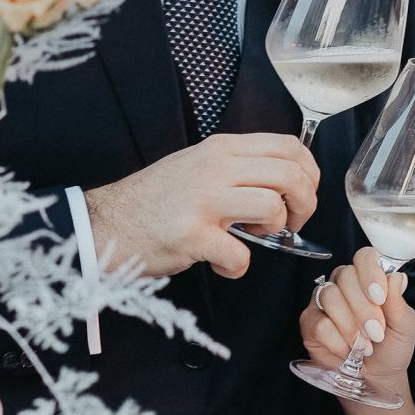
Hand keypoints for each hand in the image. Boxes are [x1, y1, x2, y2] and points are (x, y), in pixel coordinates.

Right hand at [86, 135, 318, 280]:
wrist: (104, 225)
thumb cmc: (154, 201)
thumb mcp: (197, 166)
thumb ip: (236, 168)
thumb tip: (283, 183)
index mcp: (221, 148)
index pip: (289, 146)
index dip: (310, 173)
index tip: (303, 195)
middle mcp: (215, 167)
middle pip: (290, 175)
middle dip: (304, 205)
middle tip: (290, 224)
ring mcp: (203, 200)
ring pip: (272, 207)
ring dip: (274, 232)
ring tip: (254, 239)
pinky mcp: (192, 235)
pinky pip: (240, 255)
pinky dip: (238, 268)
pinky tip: (221, 265)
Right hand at [298, 247, 414, 402]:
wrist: (378, 377)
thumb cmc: (392, 346)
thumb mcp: (404, 325)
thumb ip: (398, 301)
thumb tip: (396, 276)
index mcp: (367, 278)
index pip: (364, 257)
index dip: (370, 273)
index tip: (380, 297)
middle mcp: (343, 284)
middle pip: (345, 276)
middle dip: (364, 309)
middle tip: (377, 333)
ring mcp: (323, 302)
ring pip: (330, 297)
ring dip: (351, 326)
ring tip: (365, 346)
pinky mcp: (309, 323)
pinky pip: (319, 323)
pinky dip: (337, 341)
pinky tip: (347, 352)